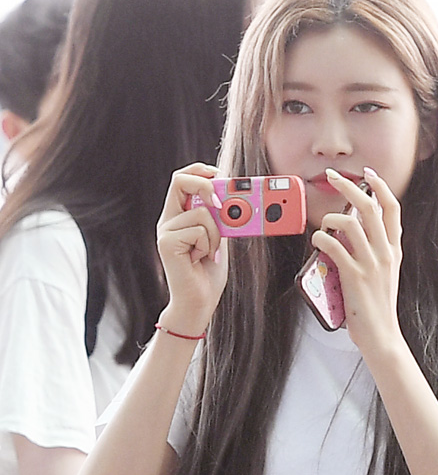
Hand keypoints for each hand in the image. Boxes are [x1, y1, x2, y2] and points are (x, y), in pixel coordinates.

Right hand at [156, 162, 229, 334]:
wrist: (199, 304)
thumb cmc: (208, 273)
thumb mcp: (220, 238)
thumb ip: (221, 217)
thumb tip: (234, 194)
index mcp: (179, 215)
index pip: (183, 179)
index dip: (201, 170)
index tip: (221, 174)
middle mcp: (168, 220)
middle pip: (180, 180)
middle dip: (206, 184)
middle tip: (222, 202)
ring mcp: (166, 231)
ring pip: (201, 212)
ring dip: (216, 233)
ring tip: (210, 252)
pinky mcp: (167, 242)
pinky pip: (199, 230)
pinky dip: (209, 245)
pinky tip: (201, 259)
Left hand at [310, 167, 403, 357]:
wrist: (381, 335)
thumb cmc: (378, 306)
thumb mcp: (385, 273)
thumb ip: (375, 251)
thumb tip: (354, 230)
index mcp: (394, 250)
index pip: (392, 208)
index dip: (381, 187)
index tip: (369, 174)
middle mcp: (385, 252)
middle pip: (370, 206)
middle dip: (349, 185)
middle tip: (334, 177)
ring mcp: (371, 264)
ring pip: (350, 222)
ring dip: (331, 217)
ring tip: (323, 224)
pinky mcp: (354, 276)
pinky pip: (334, 245)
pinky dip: (322, 238)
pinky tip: (317, 241)